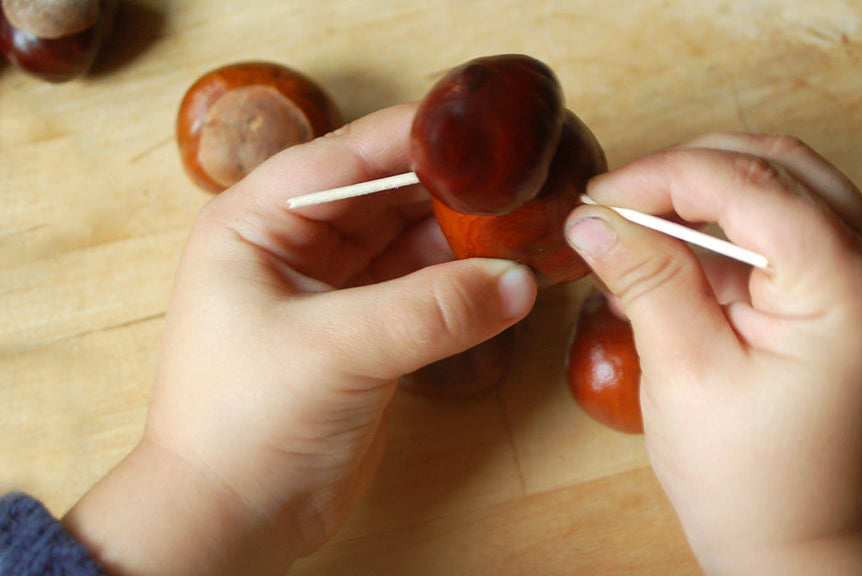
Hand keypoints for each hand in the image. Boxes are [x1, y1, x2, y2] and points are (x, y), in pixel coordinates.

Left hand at [63, 103, 537, 575]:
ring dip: (462, 237)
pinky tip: (505, 277)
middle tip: (521, 182)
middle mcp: (291, 245)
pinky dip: (461, 283)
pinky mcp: (362, 331)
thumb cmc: (241, 427)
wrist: (232, 520)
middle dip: (450, 190)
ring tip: (525, 225)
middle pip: (384, 193)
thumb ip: (431, 310)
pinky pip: (420, 288)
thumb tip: (517, 279)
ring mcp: (330, 289)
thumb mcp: (336, 352)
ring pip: (408, 241)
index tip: (487, 134)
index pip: (346, 157)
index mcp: (254, 222)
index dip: (416, 140)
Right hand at [564, 135, 861, 574]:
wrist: (801, 548)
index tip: (599, 198)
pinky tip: (681, 253)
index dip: (663, 176)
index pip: (749, 183)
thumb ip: (646, 279)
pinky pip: (795, 226)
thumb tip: (593, 216)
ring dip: (713, 193)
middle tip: (617, 205)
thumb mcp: (685, 375)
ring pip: (788, 185)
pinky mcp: (855, 295)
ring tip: (644, 225)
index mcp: (849, 288)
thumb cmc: (750, 483)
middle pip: (777, 166)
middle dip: (689, 173)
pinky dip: (735, 227)